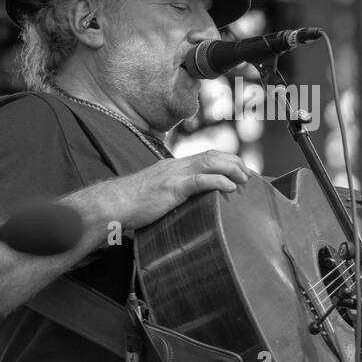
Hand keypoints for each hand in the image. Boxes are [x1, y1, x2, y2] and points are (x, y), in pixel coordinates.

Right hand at [100, 150, 253, 229]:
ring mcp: (173, 175)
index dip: (226, 161)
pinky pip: (199, 181)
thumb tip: (187, 206)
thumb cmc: (130, 205)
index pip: (205, 156)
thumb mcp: (156, 195)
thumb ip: (172, 195)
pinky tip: (230, 188)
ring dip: (231, 170)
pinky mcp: (171, 188)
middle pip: (212, 155)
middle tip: (250, 175)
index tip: (241, 171)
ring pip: (209, 163)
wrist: (111, 204)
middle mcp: (175, 166)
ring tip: (245, 179)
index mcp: (172, 167)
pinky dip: (217, 181)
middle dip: (235, 163)